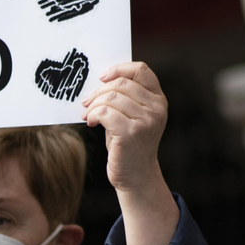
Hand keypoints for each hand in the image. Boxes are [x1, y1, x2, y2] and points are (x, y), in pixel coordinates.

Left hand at [84, 62, 178, 244]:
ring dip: (93, 104)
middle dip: (98, 91)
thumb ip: (124, 98)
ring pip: (111, 98)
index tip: (102, 77)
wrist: (135, 175)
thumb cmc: (128, 144)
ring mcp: (146, 121)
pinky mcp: (131, 133)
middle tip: (86, 102)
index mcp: (158, 99)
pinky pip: (105, 112)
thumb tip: (98, 82)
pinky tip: (91, 122)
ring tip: (88, 114)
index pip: (141, 70)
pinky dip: (93, 114)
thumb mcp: (132, 116)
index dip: (119, 68)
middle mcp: (156, 108)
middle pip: (121, 84)